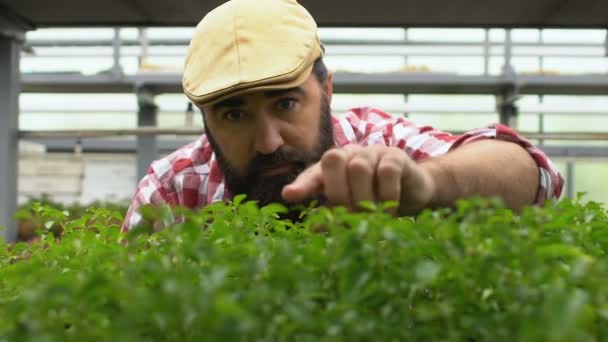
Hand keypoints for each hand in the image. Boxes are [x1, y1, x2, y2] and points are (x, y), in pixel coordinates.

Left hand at [281, 144, 436, 215]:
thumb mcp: (354, 209)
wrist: (413, 191)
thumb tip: (313, 229)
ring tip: (372, 217)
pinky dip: (387, 194)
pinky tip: (391, 209)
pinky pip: (387, 172)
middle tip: (350, 216)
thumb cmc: (376, 200)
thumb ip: (335, 215)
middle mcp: (349, 155)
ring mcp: (372, 152)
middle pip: (332, 160)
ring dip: (364, 198)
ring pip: (358, 167)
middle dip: (337, 192)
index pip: (313, 173)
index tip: (289, 196)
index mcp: (334, 168)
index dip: (302, 185)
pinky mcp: (395, 156)